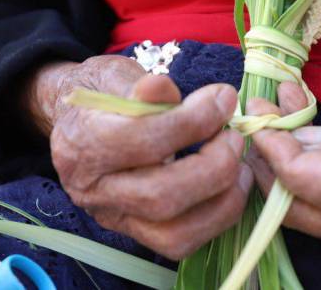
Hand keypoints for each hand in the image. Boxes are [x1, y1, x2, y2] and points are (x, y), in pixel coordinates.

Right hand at [23, 57, 252, 258]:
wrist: (80, 121)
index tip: (223, 97)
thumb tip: (166, 89)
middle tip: (235, 136)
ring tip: (241, 165)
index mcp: (82, 142)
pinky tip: (231, 186)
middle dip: (214, 166)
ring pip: (173, 232)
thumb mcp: (119, 77)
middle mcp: (91, 189)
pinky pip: (181, 242)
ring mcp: (113, 217)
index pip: (142, 139)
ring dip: (222, 199)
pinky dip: (217, 217)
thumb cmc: (106, 94)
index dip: (193, 120)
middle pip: (159, 196)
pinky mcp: (135, 234)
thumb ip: (143, 87)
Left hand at [247, 85, 320, 264]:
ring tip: (287, 124)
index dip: (270, 146)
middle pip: (296, 209)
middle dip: (271, 165)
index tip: (256, 113)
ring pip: (315, 218)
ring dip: (294, 173)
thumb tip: (294, 135)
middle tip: (260, 122)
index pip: (300, 180)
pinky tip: (320, 149)